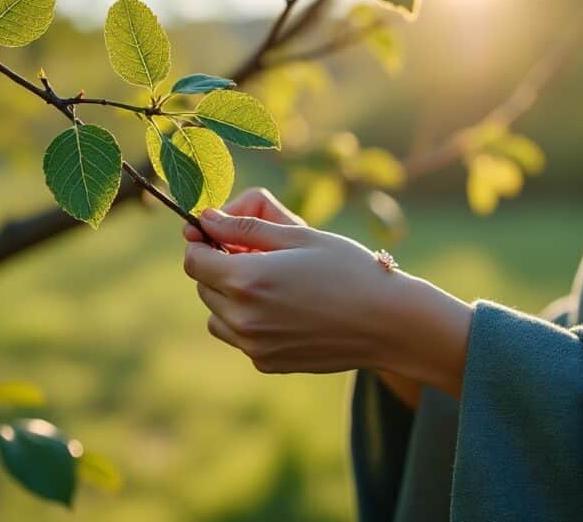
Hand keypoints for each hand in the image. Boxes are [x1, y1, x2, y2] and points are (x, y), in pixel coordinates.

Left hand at [182, 188, 473, 396]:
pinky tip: (286, 308)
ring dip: (230, 297)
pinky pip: (241, 337)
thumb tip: (206, 219)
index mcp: (247, 280)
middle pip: (203, 287)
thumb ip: (244, 228)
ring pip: (217, 316)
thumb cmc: (348, 269)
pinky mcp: (268, 363)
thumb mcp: (298, 236)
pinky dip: (249, 321)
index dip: (203, 242)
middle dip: (219, 267)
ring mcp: (254, 346)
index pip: (194, 260)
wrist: (388, 322)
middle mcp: (243, 318)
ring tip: (271, 283)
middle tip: (257, 254)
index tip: (219, 234)